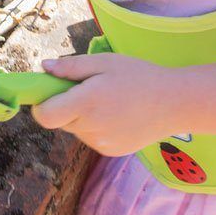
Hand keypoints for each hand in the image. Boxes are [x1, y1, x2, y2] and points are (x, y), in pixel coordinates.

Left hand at [30, 52, 177, 156]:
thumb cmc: (138, 75)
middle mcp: (90, 128)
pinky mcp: (110, 152)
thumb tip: (43, 67)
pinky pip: (90, 137)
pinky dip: (94, 126)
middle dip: (64, 105)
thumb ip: (71, 67)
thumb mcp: (104, 62)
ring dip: (80, 116)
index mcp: (86, 103)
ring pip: (75, 129)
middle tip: (87, 88)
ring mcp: (100, 144)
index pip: (44, 116)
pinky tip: (116, 114)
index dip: (41, 104)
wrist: (174, 103)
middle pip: (60, 120)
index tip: (50, 91)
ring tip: (106, 100)